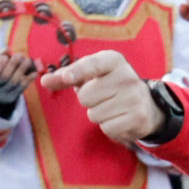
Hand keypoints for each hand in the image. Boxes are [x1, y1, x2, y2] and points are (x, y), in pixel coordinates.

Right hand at [0, 53, 39, 109]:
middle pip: (4, 77)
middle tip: (19, 55)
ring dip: (22, 69)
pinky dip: (29, 79)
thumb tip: (7, 50)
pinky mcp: (10, 98)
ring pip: (14, 82)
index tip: (5, 57)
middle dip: (12, 65)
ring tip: (28, 60)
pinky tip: (35, 73)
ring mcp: (1, 95)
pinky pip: (21, 88)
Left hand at [46, 51, 164, 143]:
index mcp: (113, 60)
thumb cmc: (109, 85)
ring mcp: (134, 97)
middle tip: (104, 97)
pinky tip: (120, 117)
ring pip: (94, 114)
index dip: (77, 72)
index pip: (92, 65)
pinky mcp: (138, 117)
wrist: (145, 103)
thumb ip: (65, 77)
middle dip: (89, 101)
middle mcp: (127, 76)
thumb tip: (43, 80)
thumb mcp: (90, 76)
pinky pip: (106, 128)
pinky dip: (109, 126)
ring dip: (98, 114)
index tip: (66, 77)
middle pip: (85, 96)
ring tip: (112, 107)